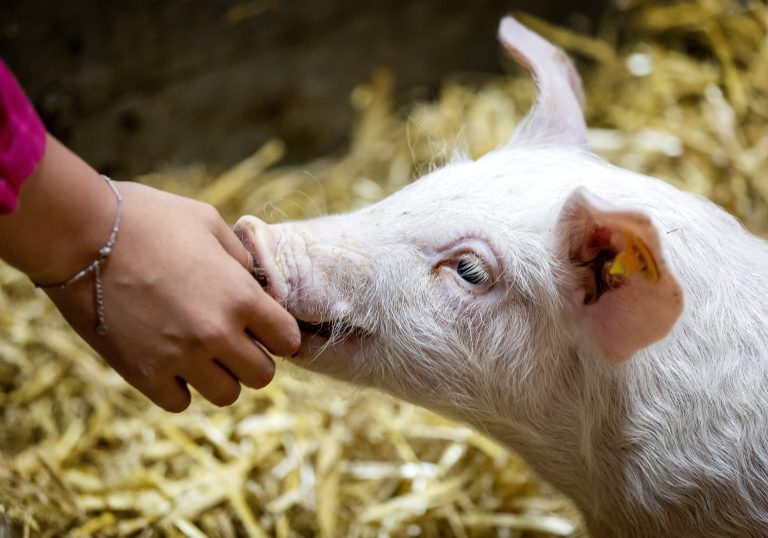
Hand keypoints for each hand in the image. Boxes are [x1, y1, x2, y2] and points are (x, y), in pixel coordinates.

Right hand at [44, 181, 299, 410]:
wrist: (79, 234)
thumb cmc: (148, 219)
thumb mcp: (208, 222)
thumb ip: (241, 259)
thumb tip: (257, 283)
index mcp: (240, 296)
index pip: (288, 340)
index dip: (280, 333)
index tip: (265, 327)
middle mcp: (217, 334)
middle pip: (263, 376)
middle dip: (254, 358)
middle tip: (234, 341)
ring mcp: (180, 358)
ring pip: (226, 395)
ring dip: (220, 376)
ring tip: (201, 352)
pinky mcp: (143, 374)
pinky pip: (180, 402)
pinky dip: (180, 387)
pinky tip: (170, 361)